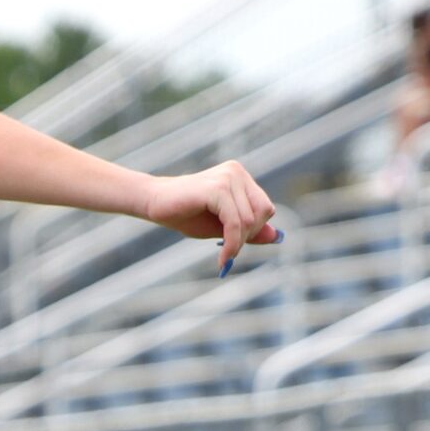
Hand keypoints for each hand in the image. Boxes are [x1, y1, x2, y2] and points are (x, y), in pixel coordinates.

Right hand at [143, 161, 281, 275]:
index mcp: (239, 177)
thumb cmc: (184, 214)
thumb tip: (276, 237)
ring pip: (249, 221)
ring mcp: (228, 177)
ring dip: (238, 244)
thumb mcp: (221, 226)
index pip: (265, 208)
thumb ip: (248, 229)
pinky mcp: (217, 188)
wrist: (153, 203)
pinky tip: (223, 258)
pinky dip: (232, 244)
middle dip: (247, 238)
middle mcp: (236, 173)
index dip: (254, 231)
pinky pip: (235, 222)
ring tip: (224, 256)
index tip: (235, 247)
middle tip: (229, 253)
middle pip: (262, 213)